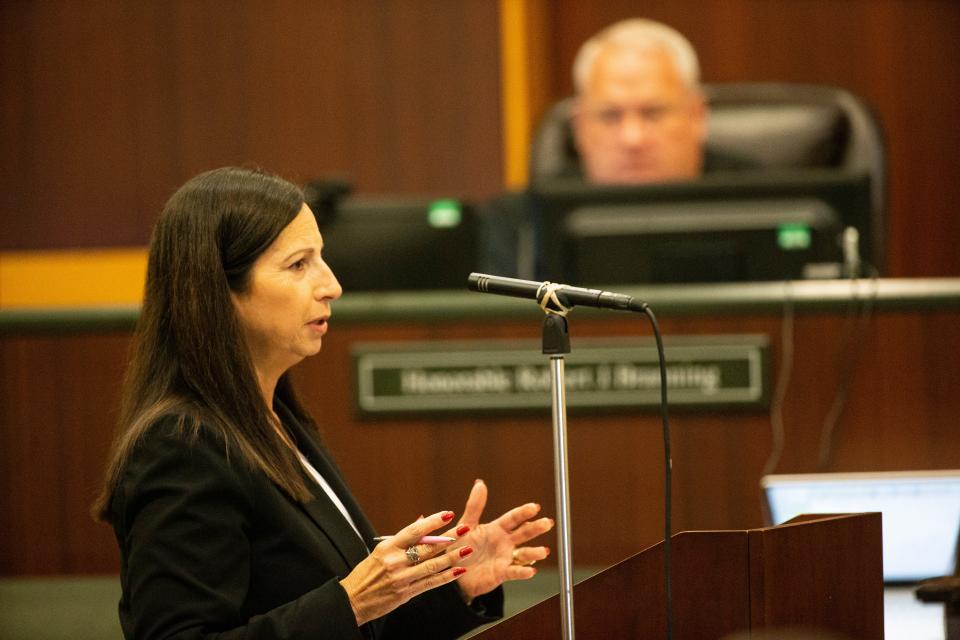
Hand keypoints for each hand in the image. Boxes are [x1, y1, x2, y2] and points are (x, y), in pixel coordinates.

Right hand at [339, 511, 471, 625]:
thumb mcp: (380, 552)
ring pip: (432, 565)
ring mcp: (401, 578)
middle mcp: (395, 561)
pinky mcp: (405, 593)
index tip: (447, 514)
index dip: (432, 522)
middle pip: (427, 547)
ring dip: (452, 557)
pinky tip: (458, 571)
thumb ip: (402, 539)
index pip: (414, 530)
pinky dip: (446, 577)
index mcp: (387, 547)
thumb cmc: (366, 574)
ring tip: (468, 550)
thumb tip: (421, 521)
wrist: (352, 600)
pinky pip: (430, 583)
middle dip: (449, 537)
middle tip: (466, 528)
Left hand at [448, 480, 553, 601]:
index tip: (535, 507)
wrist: (455, 573)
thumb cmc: (461, 547)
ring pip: (524, 554)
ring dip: (534, 553)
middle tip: (548, 523)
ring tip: (543, 551)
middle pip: (524, 533)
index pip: (514, 518)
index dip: (524, 512)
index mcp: (497, 528)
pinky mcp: (501, 573)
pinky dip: (523, 572)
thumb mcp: (465, 525)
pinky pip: (514, 572)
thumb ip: (474, 506)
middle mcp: (505, 542)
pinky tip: (531, 571)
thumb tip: (480, 483)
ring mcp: (505, 558)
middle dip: (536, 528)